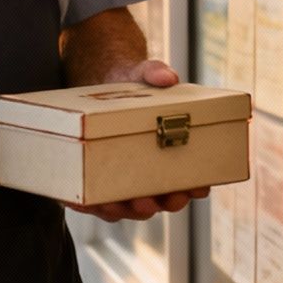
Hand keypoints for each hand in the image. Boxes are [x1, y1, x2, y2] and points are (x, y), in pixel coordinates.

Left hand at [64, 58, 211, 221]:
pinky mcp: (99, 181)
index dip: (197, 188)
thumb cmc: (132, 83)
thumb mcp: (142, 75)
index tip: (197, 188)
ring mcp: (127, 181)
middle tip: (156, 199)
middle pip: (165, 200)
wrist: (101, 84)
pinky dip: (92, 205)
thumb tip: (168, 76)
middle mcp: (154, 174)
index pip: (194, 180)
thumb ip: (155, 72)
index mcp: (174, 154)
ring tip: (117, 205)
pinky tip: (84, 203)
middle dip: (162, 204)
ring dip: (126, 210)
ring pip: (131, 207)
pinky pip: (97, 201)